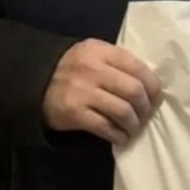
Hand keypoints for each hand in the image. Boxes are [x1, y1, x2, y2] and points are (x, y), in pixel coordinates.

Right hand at [42, 39, 161, 145]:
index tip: (156, 99)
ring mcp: (82, 92)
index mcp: (101, 51)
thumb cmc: (73, 68)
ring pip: (123, 111)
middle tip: (145, 116)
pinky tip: (120, 138)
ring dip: (134, 124)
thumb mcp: (94, 55)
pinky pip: (105, 127)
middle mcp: (92, 69)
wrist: (34, 81)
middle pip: (134, 91)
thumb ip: (118, 63)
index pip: (138, 68)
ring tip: (133, 128)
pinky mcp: (73, 113)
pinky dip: (118, 135)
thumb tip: (149, 86)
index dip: (153, 87)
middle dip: (146, 108)